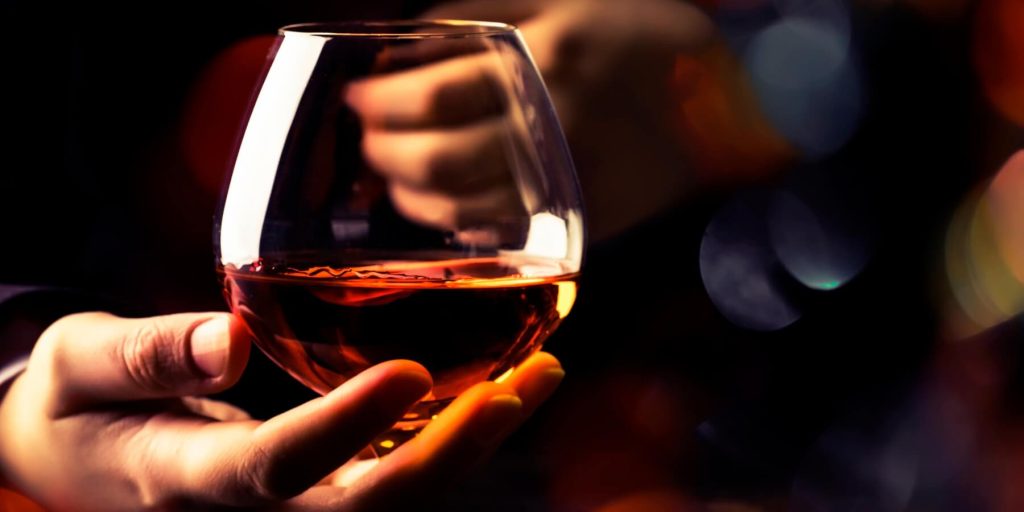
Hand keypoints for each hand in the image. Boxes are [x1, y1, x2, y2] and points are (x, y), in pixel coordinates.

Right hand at [0, 311, 563, 510]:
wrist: (80, 455)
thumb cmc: (77, 403)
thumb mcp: (81, 366)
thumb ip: (147, 354)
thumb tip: (230, 338)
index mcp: (190, 476)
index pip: (278, 465)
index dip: (346, 427)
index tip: (413, 373)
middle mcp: (252, 509)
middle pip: (370, 505)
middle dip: (454, 451)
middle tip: (529, 381)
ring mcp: (289, 510)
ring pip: (396, 499)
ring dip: (473, 444)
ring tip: (541, 376)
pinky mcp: (313, 493)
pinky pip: (392, 479)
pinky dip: (451, 439)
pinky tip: (498, 392)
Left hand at [346, 0, 713, 239]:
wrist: (730, 101)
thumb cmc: (644, 37)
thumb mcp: (566, 0)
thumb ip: (481, 15)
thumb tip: (407, 45)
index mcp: (539, 68)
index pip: (430, 98)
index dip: (379, 102)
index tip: (357, 98)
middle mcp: (546, 132)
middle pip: (436, 160)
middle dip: (385, 154)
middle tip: (368, 141)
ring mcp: (564, 184)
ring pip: (461, 209)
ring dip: (411, 197)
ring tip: (395, 178)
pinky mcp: (580, 221)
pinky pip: (502, 236)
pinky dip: (458, 228)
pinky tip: (442, 210)